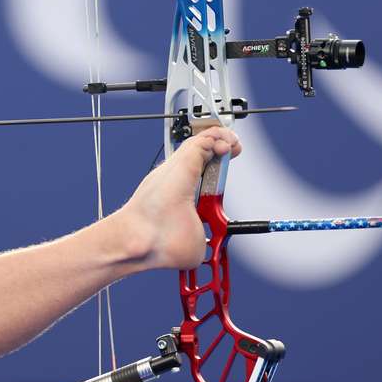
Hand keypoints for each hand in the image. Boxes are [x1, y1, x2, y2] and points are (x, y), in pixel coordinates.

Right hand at [118, 127, 240, 270]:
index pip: (201, 175)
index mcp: (180, 196)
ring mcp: (180, 168)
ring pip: (203, 142)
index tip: (228, 170)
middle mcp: (178, 179)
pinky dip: (220, 137)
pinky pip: (206, 139)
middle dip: (221, 149)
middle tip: (235, 151)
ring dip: (222, 139)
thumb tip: (215, 244)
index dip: (217, 169)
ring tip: (235, 145)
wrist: (146, 238)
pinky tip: (230, 144)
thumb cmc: (161, 244)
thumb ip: (210, 242)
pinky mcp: (185, 160)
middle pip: (202, 154)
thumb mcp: (198, 244)